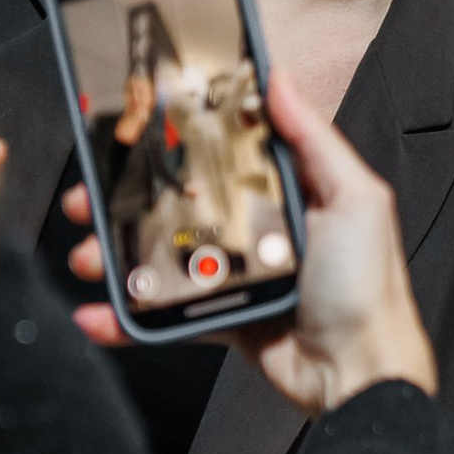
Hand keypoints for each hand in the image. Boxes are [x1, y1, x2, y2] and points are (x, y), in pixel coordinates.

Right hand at [65, 70, 435, 412]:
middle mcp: (259, 228)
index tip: (130, 131)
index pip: (222, 153)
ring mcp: (237, 274)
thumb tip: (280, 79)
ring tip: (87, 254)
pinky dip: (127, 316)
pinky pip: (165, 313)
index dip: (174, 141)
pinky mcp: (222, 318)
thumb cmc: (366, 286)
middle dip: (126, 198)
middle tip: (89, 196)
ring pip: (161, 254)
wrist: (359, 374)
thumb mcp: (354, 200)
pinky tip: (96, 312)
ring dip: (115, 252)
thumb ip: (314, 141)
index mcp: (289, 192)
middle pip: (178, 201)